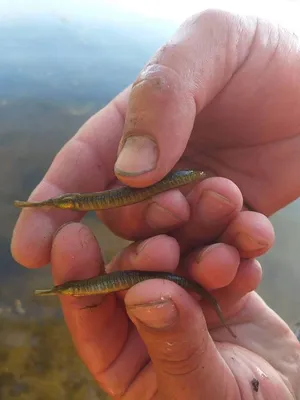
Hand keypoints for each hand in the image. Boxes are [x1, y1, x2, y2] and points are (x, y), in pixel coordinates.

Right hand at [11, 9, 289, 267]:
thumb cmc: (261, 55)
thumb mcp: (208, 47)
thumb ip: (161, 99)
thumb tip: (128, 171)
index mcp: (133, 128)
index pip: (81, 168)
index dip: (53, 208)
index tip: (30, 248)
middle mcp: (156, 169)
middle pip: (125, 216)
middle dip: (144, 226)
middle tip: (176, 212)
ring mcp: (194, 198)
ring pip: (172, 242)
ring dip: (192, 248)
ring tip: (224, 240)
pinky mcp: (232, 219)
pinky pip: (222, 249)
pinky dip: (234, 253)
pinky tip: (254, 235)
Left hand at [50, 223, 299, 398]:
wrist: (288, 399)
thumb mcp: (203, 392)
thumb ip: (176, 347)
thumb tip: (146, 295)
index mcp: (122, 353)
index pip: (90, 310)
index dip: (78, 274)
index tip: (71, 236)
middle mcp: (147, 316)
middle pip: (137, 273)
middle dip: (148, 254)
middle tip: (164, 246)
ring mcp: (184, 294)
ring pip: (183, 255)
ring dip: (203, 241)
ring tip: (221, 244)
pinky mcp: (219, 282)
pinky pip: (224, 255)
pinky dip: (237, 247)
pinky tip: (250, 244)